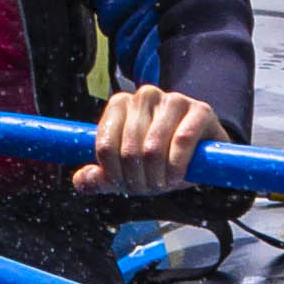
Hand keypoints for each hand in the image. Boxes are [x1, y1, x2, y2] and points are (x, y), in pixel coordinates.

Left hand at [75, 85, 214, 193]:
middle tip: (148, 187)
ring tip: (163, 183)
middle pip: (128, 149)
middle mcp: (144, 96)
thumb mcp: (126, 172)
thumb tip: (81, 181)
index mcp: (120, 104)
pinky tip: (177, 177)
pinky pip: (182, 140)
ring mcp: (173, 100)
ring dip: (157, 175)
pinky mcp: (200, 110)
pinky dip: (177, 166)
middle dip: (137, 178)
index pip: (104, 145)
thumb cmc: (159, 161)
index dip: (113, 173)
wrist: (202, 157)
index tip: (124, 185)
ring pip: (153, 147)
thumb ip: (100, 177)